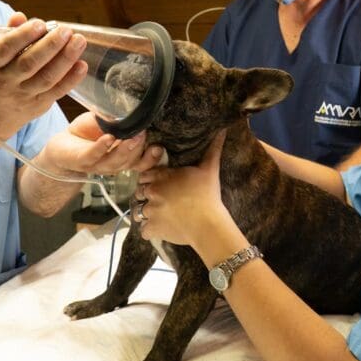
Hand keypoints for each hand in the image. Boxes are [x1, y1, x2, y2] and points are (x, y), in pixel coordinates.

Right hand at [0, 12, 86, 138]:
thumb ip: (9, 35)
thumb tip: (20, 17)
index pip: (5, 48)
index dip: (22, 35)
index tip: (40, 23)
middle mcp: (7, 80)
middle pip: (29, 63)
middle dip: (50, 45)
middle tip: (66, 30)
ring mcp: (24, 94)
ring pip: (46, 78)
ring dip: (65, 59)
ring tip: (79, 41)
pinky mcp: (40, 104)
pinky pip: (58, 91)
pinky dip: (72, 79)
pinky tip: (82, 64)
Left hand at [39, 112, 163, 175]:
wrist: (61, 146)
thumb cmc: (87, 133)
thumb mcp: (106, 123)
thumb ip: (119, 118)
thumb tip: (132, 104)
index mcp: (123, 157)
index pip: (142, 162)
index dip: (152, 158)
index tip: (159, 148)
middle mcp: (113, 164)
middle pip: (130, 162)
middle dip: (138, 149)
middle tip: (143, 134)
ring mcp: (97, 164)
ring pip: (114, 162)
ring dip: (124, 150)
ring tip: (131, 137)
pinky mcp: (81, 160)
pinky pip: (93, 155)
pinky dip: (101, 147)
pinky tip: (107, 138)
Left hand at [134, 130, 231, 248]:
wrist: (208, 224)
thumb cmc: (208, 195)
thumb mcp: (210, 169)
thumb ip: (212, 149)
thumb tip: (222, 130)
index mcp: (161, 177)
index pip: (144, 175)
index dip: (150, 180)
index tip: (159, 185)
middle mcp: (152, 193)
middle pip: (139, 193)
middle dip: (147, 196)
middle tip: (160, 200)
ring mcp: (151, 212)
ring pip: (139, 212)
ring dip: (146, 213)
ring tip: (159, 215)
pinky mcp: (153, 229)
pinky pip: (144, 230)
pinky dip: (150, 230)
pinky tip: (160, 228)